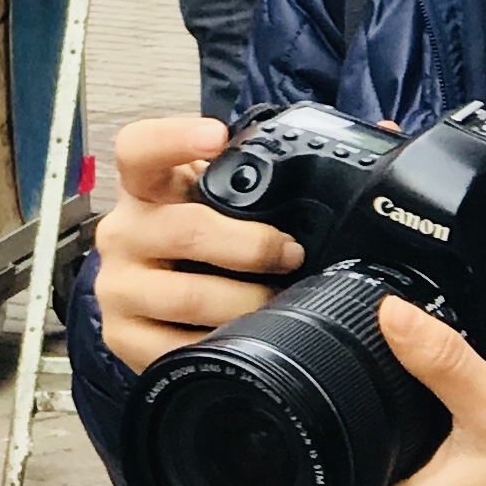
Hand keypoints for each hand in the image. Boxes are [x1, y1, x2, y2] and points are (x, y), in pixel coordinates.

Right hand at [88, 116, 300, 375]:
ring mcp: (116, 287)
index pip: (138, 149)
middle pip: (183, 229)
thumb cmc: (198, 244)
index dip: (174, 138)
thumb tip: (368, 147)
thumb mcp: (216, 203)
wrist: (152, 303)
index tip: (218, 136)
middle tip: (290, 255)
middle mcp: (122, 232)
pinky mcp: (122, 336)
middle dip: (251, 246)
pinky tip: (242, 340)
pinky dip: (220, 346)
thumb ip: (261, 179)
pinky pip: (176, 348)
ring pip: (188, 296)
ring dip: (245, 302)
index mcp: (143, 188)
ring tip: (275, 303)